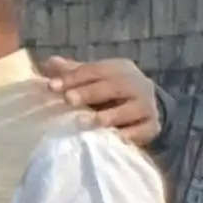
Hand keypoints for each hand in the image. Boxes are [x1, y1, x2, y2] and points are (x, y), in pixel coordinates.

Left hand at [45, 56, 159, 148]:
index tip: (51, 87)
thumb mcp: (93, 78)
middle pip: (114, 86)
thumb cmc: (109, 90)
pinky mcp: (152, 125)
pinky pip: (143, 130)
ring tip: (86, 121)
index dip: (73, 77)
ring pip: (131, 109)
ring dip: (109, 116)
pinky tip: (114, 139)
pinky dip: (130, 135)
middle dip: (90, 93)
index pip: (96, 70)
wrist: (145, 107)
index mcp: (120, 69)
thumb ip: (72, 72)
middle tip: (68, 99)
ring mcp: (147, 105)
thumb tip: (50, 63)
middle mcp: (137, 85)